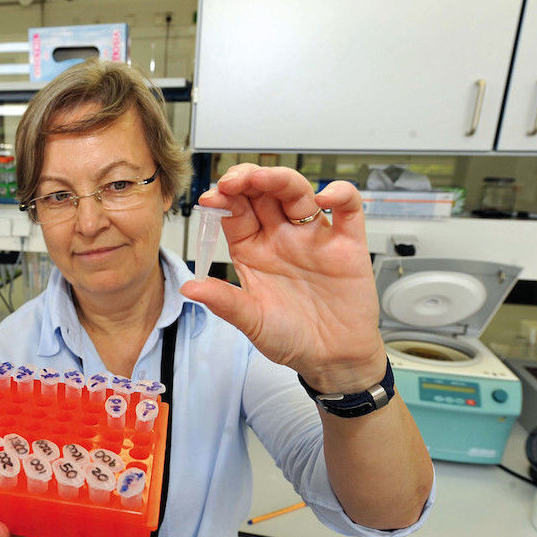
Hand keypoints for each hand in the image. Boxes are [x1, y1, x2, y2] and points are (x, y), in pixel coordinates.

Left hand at [180, 164, 385, 391]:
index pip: (235, 213)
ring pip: (297, 193)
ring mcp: (313, 236)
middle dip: (246, 179)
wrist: (333, 359)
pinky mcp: (347, 243)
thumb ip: (225, 302)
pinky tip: (324, 197)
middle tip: (233, 180)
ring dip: (280, 179)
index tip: (211, 198)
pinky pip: (348, 208)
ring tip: (263, 178)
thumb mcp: (252, 322)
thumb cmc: (291, 339)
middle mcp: (281, 237)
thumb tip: (188, 287)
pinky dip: (340, 194)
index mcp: (253, 250)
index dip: (223, 200)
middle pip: (263, 193)